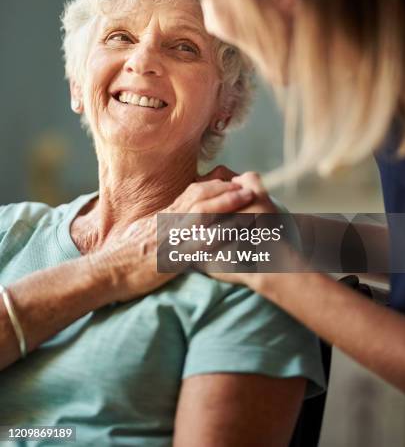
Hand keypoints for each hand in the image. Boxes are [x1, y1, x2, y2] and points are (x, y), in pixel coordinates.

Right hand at [88, 176, 254, 302]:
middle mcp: (167, 221)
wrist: (108, 271)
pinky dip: (218, 234)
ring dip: (226, 203)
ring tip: (247, 199)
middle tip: (247, 185)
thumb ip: (158, 225)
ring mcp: (170, 236)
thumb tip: (169, 219)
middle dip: (225, 189)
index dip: (212, 186)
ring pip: (202, 213)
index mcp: (162, 216)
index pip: (190, 193)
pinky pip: (199, 243)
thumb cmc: (121, 256)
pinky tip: (235, 231)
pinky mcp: (171, 256)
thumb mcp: (140, 232)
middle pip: (199, 196)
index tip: (230, 182)